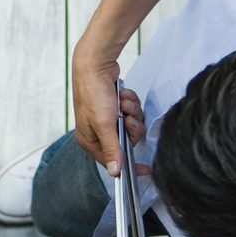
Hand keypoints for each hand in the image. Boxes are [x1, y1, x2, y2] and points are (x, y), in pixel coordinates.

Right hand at [70, 52, 144, 174]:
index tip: (145, 170)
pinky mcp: (114, 106)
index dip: (129, 165)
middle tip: (126, 117)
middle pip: (126, 141)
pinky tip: (122, 95)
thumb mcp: (104, 125)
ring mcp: (106, 118)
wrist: (95, 64)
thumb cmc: (93, 94)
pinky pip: (130, 111)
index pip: (112, 161)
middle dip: (131, 126)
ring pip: (131, 124)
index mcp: (90, 140)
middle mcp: (97, 131)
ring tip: (122, 102)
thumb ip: (112, 149)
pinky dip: (129, 102)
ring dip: (131, 111)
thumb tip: (114, 172)